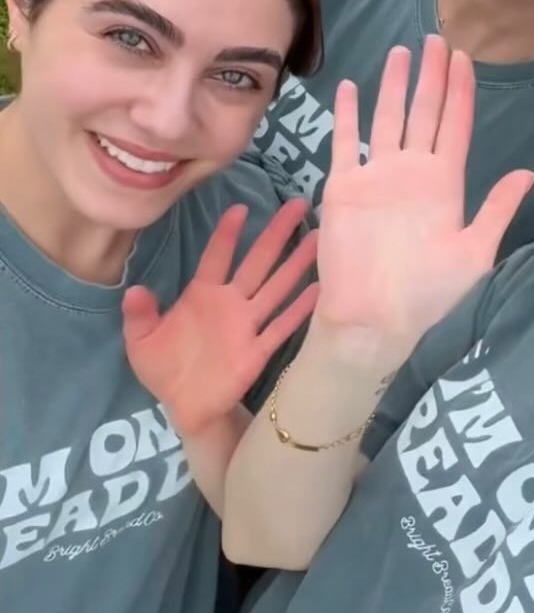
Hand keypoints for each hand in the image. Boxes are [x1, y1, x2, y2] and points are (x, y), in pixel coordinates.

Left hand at [123, 198, 318, 434]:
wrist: (185, 407)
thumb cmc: (164, 369)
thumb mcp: (141, 341)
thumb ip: (140, 315)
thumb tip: (135, 291)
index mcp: (201, 295)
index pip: (217, 256)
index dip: (227, 233)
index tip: (240, 208)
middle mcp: (229, 303)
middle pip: (257, 262)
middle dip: (276, 233)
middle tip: (297, 205)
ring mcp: (247, 325)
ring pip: (276, 287)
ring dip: (296, 263)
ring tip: (317, 239)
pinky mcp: (257, 350)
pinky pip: (281, 326)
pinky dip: (299, 309)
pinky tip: (318, 290)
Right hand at [315, 36, 533, 357]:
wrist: (375, 322)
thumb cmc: (429, 296)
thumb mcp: (475, 253)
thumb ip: (497, 209)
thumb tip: (527, 172)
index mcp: (445, 184)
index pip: (455, 126)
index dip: (460, 92)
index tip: (464, 59)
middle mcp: (412, 173)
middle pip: (424, 113)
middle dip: (431, 76)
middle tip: (436, 38)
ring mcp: (377, 177)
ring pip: (387, 118)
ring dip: (393, 86)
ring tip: (400, 51)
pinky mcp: (344, 187)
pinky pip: (344, 142)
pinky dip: (345, 115)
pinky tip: (347, 87)